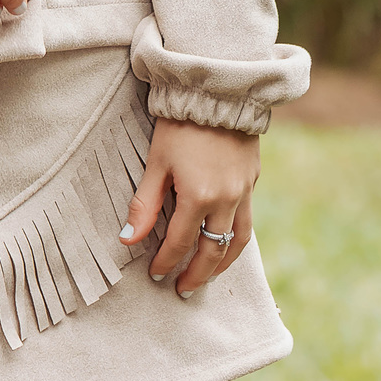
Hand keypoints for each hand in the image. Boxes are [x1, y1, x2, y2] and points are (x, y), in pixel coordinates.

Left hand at [120, 118, 259, 296]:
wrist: (218, 90)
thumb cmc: (180, 123)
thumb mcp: (156, 161)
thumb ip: (144, 204)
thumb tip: (127, 241)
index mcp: (199, 197)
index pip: (180, 243)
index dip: (166, 262)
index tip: (156, 275)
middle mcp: (227, 200)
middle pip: (212, 251)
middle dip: (197, 274)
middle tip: (183, 290)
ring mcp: (244, 191)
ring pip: (238, 242)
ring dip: (222, 264)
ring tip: (208, 276)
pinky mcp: (253, 179)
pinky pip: (247, 220)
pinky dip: (236, 239)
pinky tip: (226, 242)